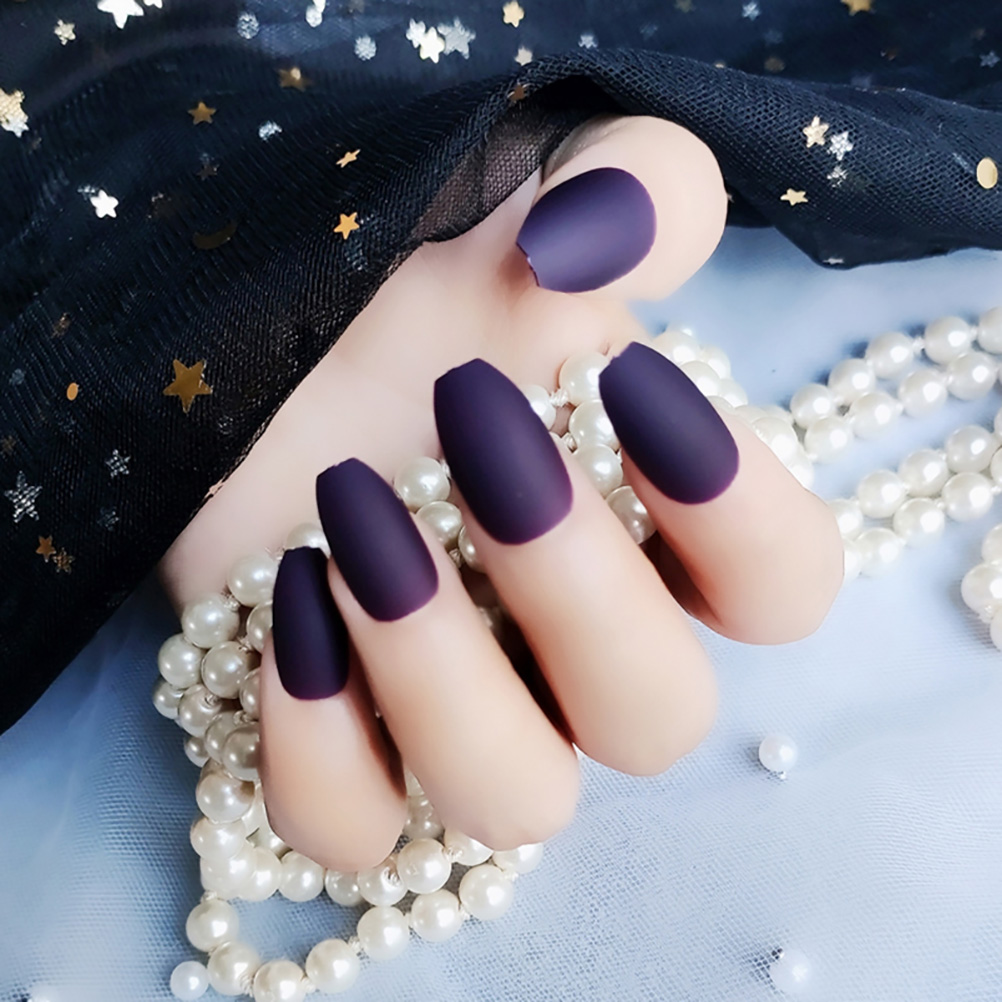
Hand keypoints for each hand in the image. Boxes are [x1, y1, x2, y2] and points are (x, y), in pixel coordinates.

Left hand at [160, 115, 842, 869]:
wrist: (260, 334)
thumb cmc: (411, 278)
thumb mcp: (527, 191)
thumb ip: (625, 183)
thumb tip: (600, 243)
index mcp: (654, 525)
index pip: (784, 587)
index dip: (740, 509)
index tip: (628, 384)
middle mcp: (574, 639)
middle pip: (660, 717)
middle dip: (576, 584)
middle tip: (475, 430)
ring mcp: (460, 701)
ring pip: (518, 798)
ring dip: (446, 674)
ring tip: (361, 532)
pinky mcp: (337, 730)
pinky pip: (350, 826)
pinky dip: (317, 741)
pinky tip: (292, 597)